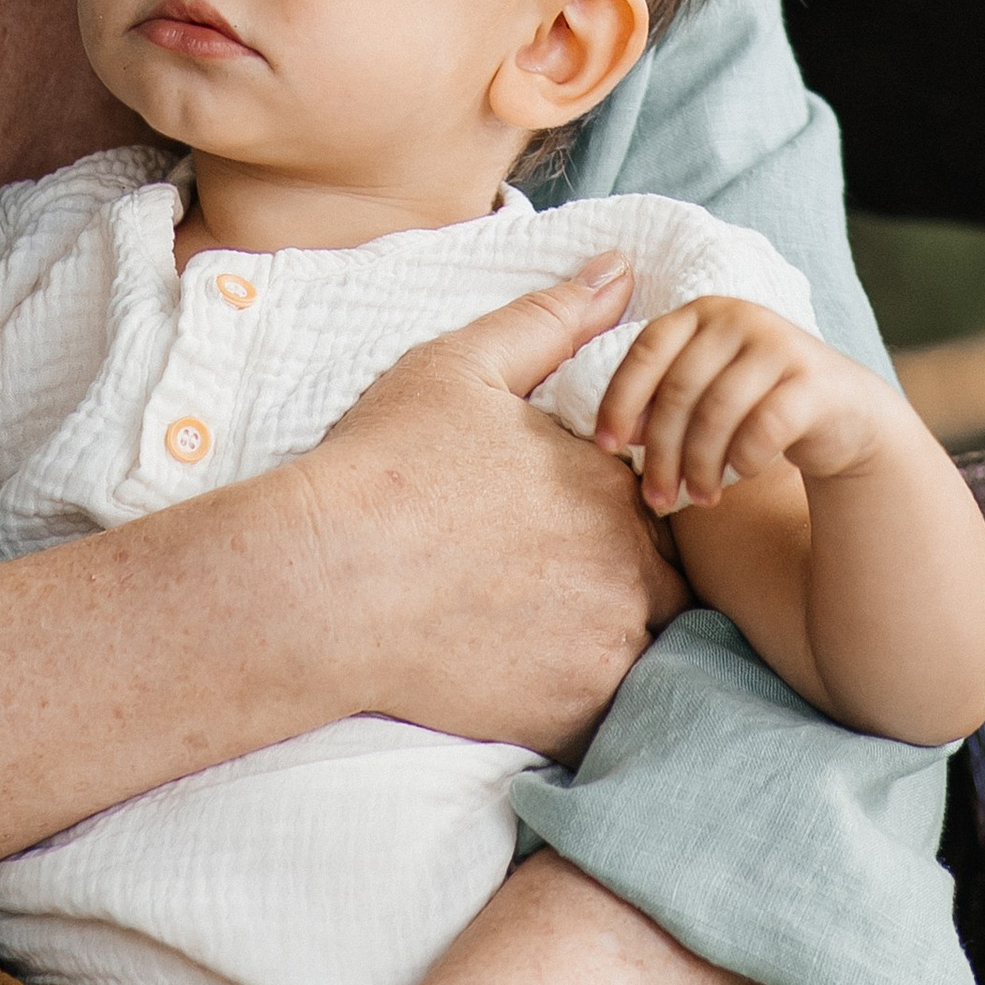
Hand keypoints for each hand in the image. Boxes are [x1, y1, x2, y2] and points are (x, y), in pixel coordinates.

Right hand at [291, 257, 687, 758]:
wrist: (322, 584)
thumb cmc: (383, 467)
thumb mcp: (461, 367)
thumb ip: (551, 321)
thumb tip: (620, 270)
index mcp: (610, 482)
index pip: (655, 495)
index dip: (608, 504)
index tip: (547, 513)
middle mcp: (629, 564)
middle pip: (663, 573)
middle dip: (618, 571)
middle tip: (535, 571)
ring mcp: (608, 645)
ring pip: (644, 641)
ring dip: (607, 631)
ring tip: (528, 621)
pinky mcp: (576, 714)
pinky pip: (611, 707)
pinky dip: (578, 688)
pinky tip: (516, 665)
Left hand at [593, 299, 900, 512]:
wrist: (843, 413)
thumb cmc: (754, 404)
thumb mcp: (702, 392)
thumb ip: (660, 400)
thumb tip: (621, 432)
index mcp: (701, 313)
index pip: (645, 351)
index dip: (620, 400)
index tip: (606, 447)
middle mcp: (738, 317)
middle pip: (679, 390)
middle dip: (661, 452)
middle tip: (657, 498)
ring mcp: (779, 343)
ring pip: (717, 413)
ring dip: (701, 465)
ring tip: (700, 497)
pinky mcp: (814, 380)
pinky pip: (763, 428)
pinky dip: (745, 459)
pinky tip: (743, 475)